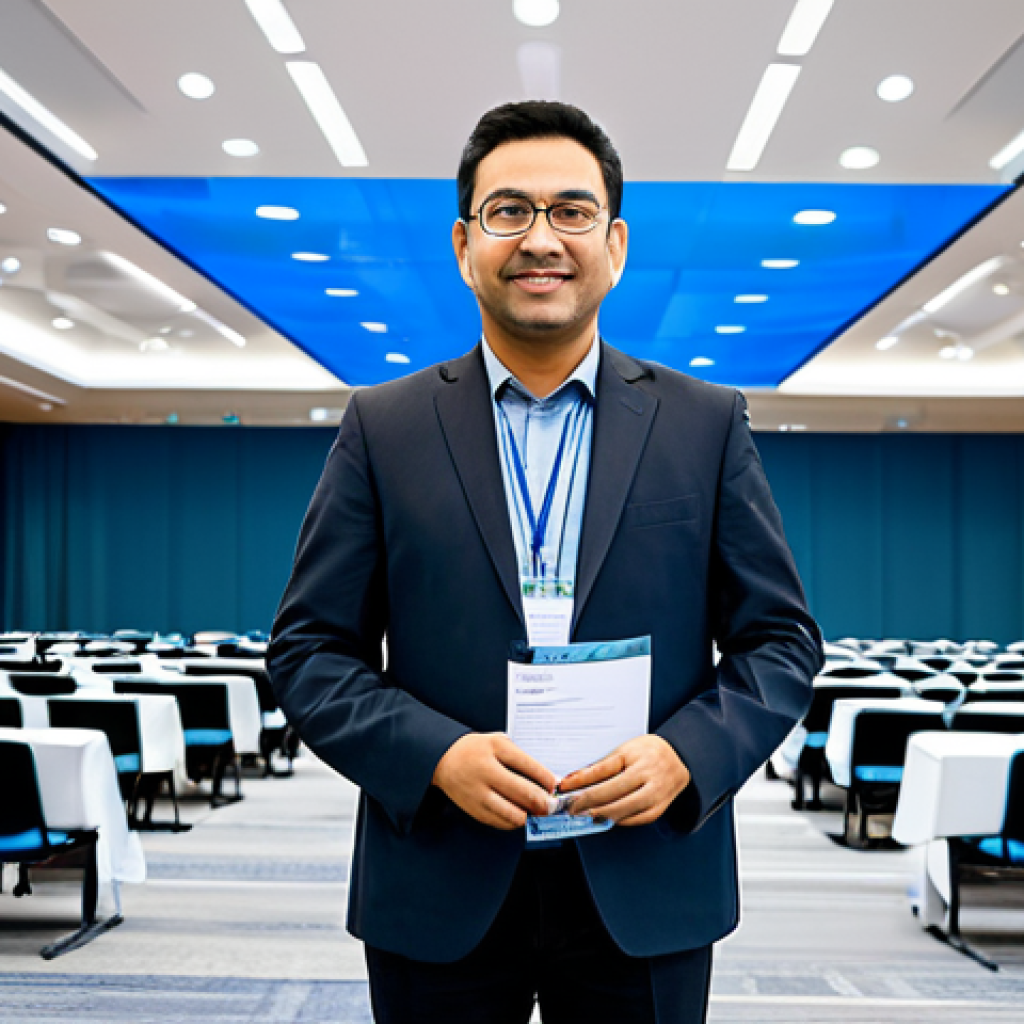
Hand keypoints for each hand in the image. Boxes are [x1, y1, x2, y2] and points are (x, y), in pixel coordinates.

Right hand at [432, 733, 558, 829]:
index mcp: (494, 749)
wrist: (443, 760)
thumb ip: (522, 758)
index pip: (529, 766)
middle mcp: (486, 772)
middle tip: (552, 804)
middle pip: (524, 793)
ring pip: (514, 814)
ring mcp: (479, 794)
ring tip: (534, 810)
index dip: (547, 779)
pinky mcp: (474, 810)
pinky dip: (514, 821)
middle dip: (544, 802)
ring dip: (529, 814)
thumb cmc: (474, 750)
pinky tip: (518, 813)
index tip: (555, 785)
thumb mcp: (498, 742)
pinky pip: (501, 823)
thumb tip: (547, 779)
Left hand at [557, 735, 690, 826]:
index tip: (563, 789)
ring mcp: (656, 795)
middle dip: (587, 803)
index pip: (603, 771)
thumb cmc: (646, 752)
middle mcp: (649, 777)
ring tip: (583, 816)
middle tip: (570, 808)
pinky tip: (604, 819)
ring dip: (599, 815)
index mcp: (637, 757)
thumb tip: (573, 780)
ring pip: (623, 810)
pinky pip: (634, 819)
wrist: (679, 758)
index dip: (580, 782)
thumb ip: (600, 766)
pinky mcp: (658, 810)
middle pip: (612, 793)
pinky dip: (617, 820)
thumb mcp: (624, 750)